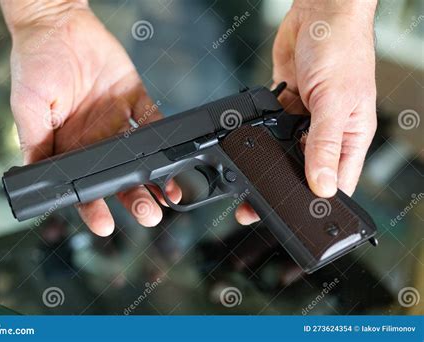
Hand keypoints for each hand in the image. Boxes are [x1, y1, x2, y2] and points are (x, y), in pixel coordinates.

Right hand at [2, 1, 180, 235]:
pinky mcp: (134, 99)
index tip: (104, 223)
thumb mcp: (28, 103)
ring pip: (139, 156)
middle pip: (117, 176)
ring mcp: (117, 121)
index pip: (81, 184)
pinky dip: (165, 136)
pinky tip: (175, 152)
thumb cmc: (37, 60)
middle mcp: (95, 139)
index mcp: (68, 145)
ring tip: (168, 194)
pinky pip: (153, 120)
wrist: (58, 22)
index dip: (92, 206)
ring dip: (155, 176)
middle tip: (148, 214)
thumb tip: (35, 173)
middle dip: (133, 198)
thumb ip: (36, 139)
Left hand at [236, 0, 376, 224]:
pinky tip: (250, 144)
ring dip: (268, 163)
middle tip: (258, 205)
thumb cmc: (343, 48)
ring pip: (284, 151)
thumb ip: (325, 144)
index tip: (296, 217)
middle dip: (284, 186)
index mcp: (351, 136)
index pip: (337, 181)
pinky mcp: (285, 105)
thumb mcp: (336, 102)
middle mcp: (328, 131)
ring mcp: (305, 119)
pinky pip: (270, 128)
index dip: (318, 201)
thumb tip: (322, 185)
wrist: (320, 12)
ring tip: (248, 180)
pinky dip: (260, 135)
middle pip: (305, 169)